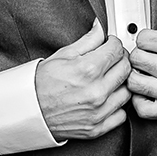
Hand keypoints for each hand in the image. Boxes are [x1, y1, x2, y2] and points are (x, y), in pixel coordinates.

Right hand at [35, 19, 131, 140]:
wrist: (29, 110)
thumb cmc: (42, 83)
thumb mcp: (63, 55)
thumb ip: (88, 40)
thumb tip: (100, 27)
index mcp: (87, 70)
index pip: (117, 50)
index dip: (114, 43)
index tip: (110, 44)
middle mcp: (96, 91)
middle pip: (126, 69)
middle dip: (120, 59)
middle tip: (111, 58)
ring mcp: (98, 112)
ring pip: (127, 91)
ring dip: (120, 82)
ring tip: (109, 79)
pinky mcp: (97, 128)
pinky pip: (121, 115)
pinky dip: (117, 106)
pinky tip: (107, 98)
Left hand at [127, 0, 156, 119]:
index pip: (143, 39)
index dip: (143, 40)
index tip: (149, 43)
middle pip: (136, 59)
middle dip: (139, 57)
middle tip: (146, 58)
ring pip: (135, 83)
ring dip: (136, 78)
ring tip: (144, 74)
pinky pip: (142, 108)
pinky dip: (140, 101)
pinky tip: (147, 92)